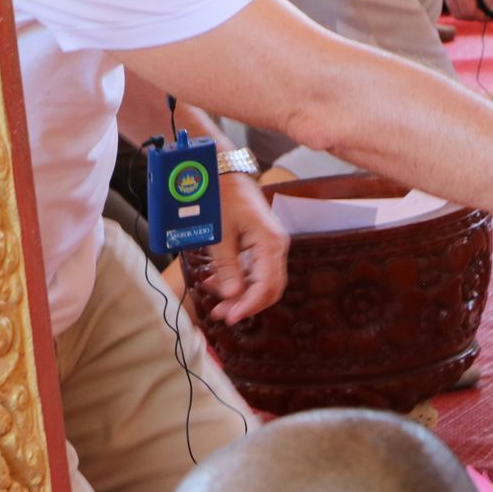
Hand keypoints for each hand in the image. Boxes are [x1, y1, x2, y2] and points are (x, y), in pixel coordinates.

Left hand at [199, 174, 289, 323]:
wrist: (225, 173)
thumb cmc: (222, 198)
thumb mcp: (220, 234)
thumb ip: (227, 267)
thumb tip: (232, 296)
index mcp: (271, 243)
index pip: (267, 285)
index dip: (250, 305)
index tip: (230, 317)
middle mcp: (276, 246)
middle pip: (270, 287)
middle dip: (246, 304)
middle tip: (221, 315)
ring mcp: (270, 245)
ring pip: (262, 281)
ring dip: (241, 295)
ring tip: (216, 303)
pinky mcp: (261, 245)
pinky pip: (255, 270)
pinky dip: (238, 281)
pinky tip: (216, 284)